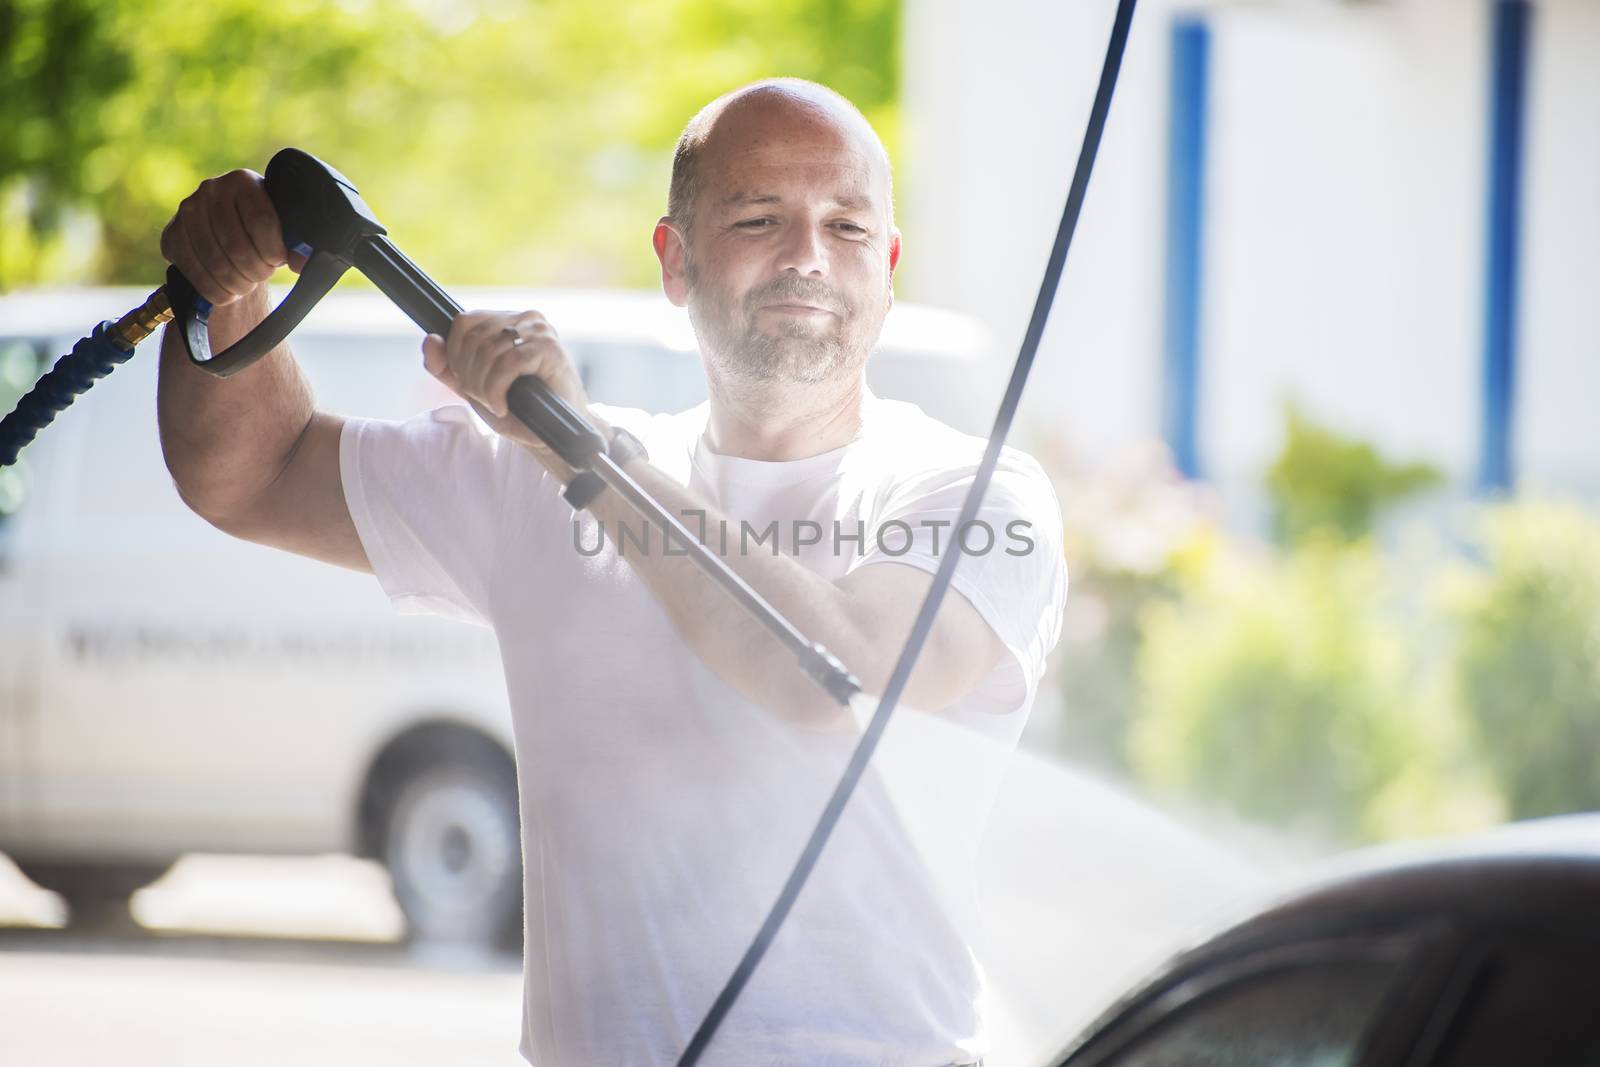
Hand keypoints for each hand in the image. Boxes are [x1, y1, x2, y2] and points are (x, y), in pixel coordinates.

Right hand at [160, 170, 308, 305]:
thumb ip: (298, 244)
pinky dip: (213, 289)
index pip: (261, 220)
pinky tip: (226, 293)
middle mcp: (211, 190)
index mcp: (244, 182)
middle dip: (254, 271)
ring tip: (246, 286)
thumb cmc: (263, 230)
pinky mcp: (171, 234)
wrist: (230, 230)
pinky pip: (192, 270)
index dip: (272, 250)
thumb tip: (302, 263)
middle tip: (260, 277)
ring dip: (235, 283)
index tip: (277, 262)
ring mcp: (186, 211)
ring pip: (214, 261)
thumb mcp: (283, 229)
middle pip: (236, 245)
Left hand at [421, 310, 604, 480]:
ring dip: (483, 386)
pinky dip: (497, 389)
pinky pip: (508, 363)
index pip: (464, 322)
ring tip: (496, 404)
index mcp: (509, 320)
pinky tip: (504, 405)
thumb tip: (430, 340)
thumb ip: (446, 366)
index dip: (456, 356)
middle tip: (485, 400)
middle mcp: (526, 319)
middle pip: (474, 338)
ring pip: (489, 351)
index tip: (470, 385)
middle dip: (470, 376)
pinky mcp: (550, 349)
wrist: (554, 434)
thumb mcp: (473, 387)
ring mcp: (540, 331)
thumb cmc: (520, 409)